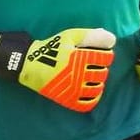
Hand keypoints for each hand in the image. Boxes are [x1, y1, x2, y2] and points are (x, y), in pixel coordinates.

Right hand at [0, 27, 115, 111]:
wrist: (27, 64)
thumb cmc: (51, 48)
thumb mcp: (69, 36)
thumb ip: (91, 36)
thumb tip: (112, 39)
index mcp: (79, 57)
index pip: (106, 57)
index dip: (105, 54)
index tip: (98, 53)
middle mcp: (77, 74)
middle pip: (103, 72)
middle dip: (100, 67)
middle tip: (92, 65)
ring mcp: (72, 88)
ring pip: (97, 88)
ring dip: (97, 82)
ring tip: (90, 77)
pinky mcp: (67, 98)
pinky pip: (87, 103)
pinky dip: (93, 98)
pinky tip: (91, 90)